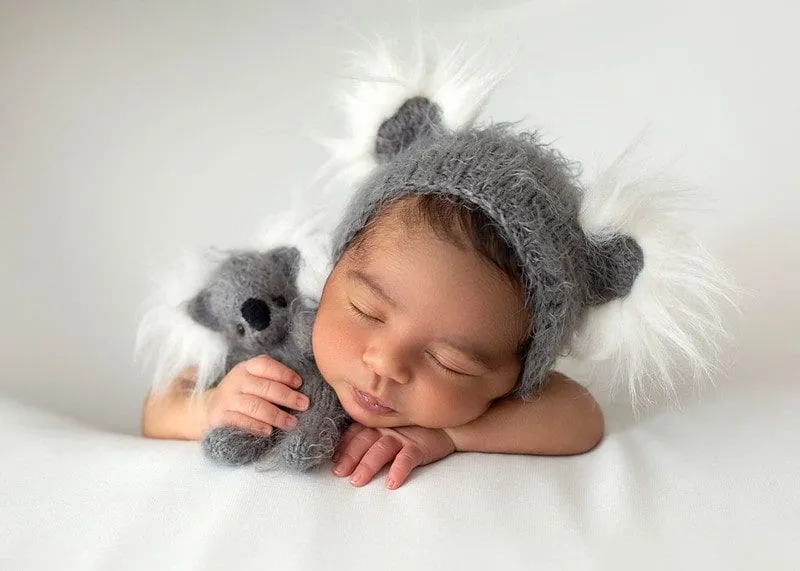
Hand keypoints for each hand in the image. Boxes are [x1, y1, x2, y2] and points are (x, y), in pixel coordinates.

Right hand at [203, 355, 309, 435]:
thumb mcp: (253, 381)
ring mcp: (228, 399)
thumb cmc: (241, 394)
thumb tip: (301, 391)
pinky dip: (256, 426)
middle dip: (287, 396)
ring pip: (255, 405)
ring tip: (291, 423)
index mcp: (247, 368)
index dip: (284, 373)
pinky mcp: (220, 417)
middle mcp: (237, 381)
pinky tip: (269, 431)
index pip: (265, 365)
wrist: (207, 409)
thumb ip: (271, 381)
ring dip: (276, 415)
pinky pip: (240, 421)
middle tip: (304, 405)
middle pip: (264, 387)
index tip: (299, 383)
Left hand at [331, 423, 455, 488]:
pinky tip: (391, 482)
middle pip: (364, 442)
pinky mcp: (419, 446)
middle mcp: (386, 429)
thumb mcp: (388, 431)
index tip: (333, 461)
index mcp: (376, 425)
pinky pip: (407, 458)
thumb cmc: (412, 431)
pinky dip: (399, 470)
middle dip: (350, 457)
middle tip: (340, 473)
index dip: (343, 447)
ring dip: (368, 465)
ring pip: (381, 449)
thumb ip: (369, 438)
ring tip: (358, 481)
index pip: (355, 434)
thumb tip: (342, 455)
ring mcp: (402, 437)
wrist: (446, 427)